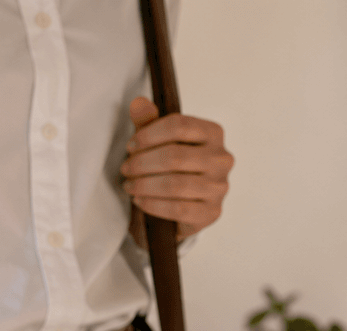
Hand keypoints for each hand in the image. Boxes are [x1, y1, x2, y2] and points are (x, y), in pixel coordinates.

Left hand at [122, 96, 233, 240]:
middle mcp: (222, 158)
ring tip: (129, 186)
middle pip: (174, 156)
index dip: (148, 135)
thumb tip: (138, 102)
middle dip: (142, 163)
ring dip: (144, 185)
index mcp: (212, 133)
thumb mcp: (157, 141)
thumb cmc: (169, 167)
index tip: (130, 145)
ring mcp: (219, 186)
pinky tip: (139, 200)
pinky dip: (153, 204)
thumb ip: (148, 122)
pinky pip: (178, 208)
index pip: (179, 125)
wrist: (181, 205)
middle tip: (125, 169)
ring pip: (175, 184)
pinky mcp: (212, 212)